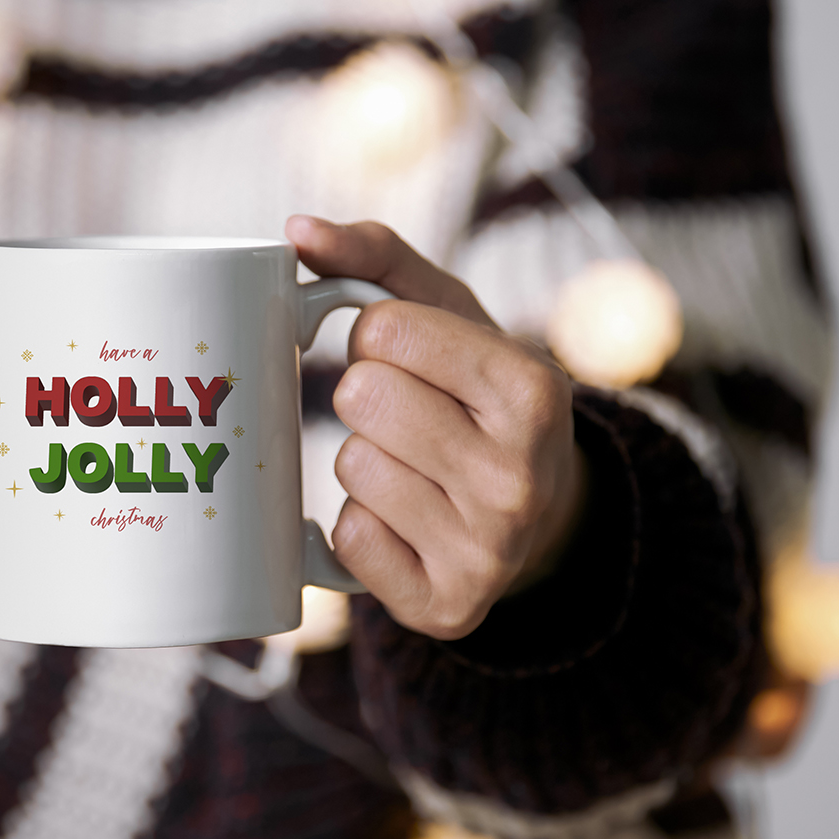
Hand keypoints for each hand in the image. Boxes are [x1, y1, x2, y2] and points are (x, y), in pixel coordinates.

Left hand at [286, 215, 585, 639]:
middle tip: (407, 413)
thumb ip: (374, 256)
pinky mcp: (446, 607)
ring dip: (363, 460)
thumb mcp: (451, 313)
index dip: (376, 334)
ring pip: (351, 469)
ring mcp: (487, 552)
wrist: (542, 512)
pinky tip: (406, 521)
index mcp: (533, 392)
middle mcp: (520, 478)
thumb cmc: (477, 393)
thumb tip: (296, 231)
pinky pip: (348, 541)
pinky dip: (360, 525)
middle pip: (360, 398)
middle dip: (366, 394)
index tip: (407, 353)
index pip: (382, 329)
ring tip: (414, 467)